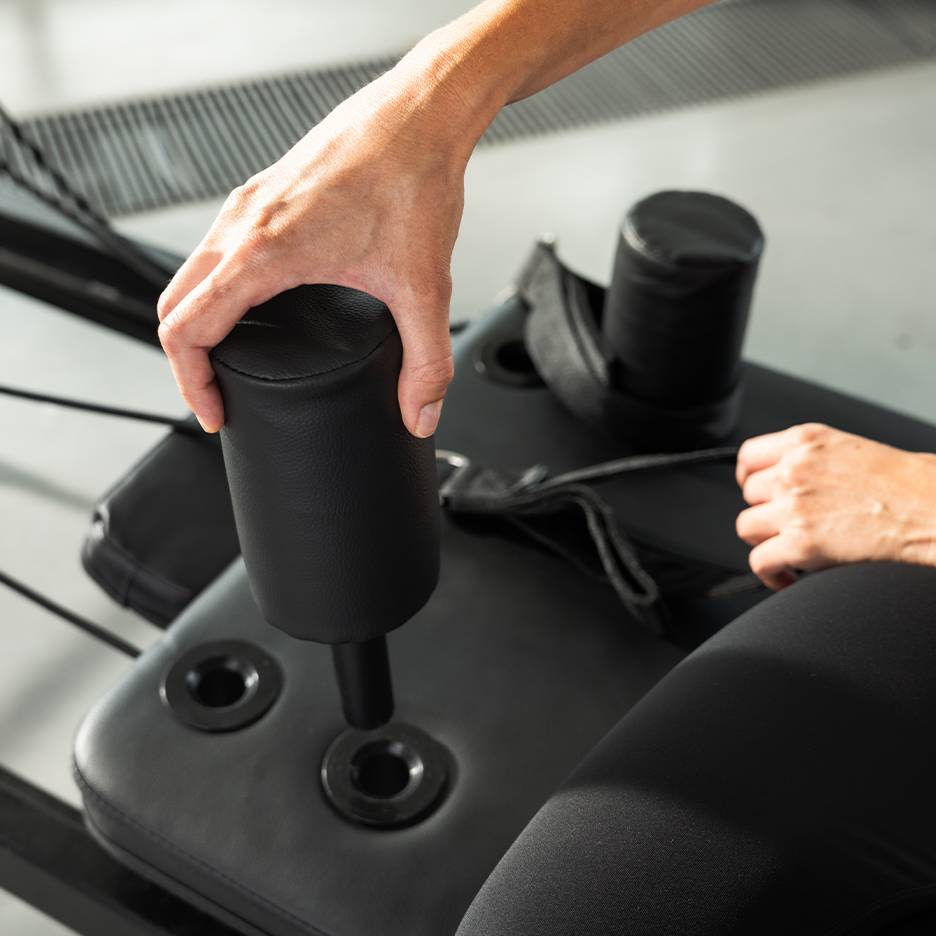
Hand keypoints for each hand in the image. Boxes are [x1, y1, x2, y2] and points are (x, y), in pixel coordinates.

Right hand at [156, 51, 490, 436]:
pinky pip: (217, 247)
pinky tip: (252, 303)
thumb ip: (426, 364)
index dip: (190, 384)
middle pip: (173, 304)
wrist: (421, 114)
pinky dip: (216, 286)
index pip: (186, 330)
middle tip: (218, 397)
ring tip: (228, 358)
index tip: (215, 414)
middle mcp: (243, 223)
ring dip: (197, 320)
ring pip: (191, 272)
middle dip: (187, 361)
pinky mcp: (266, 191)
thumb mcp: (423, 289)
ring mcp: (249, 204)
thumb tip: (420, 415)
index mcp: (263, 251)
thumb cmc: (412, 180)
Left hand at [735, 423, 935, 589]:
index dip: (749, 478)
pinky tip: (788, 576)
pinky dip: (771, 574)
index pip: (749, 456)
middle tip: (788, 525)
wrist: (934, 508)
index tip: (756, 491)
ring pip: (747, 527)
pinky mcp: (801, 542)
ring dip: (766, 542)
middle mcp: (794, 469)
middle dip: (767, 512)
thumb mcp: (851, 450)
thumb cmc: (908, 484)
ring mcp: (794, 506)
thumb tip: (789, 480)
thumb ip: (812, 460)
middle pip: (748, 494)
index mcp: (805, 442)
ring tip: (788, 551)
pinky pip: (760, 562)